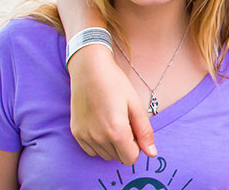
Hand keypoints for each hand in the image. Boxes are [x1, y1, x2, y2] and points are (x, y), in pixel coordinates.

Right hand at [69, 47, 155, 164]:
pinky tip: (100, 125)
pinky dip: (99, 143)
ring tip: (112, 121)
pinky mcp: (76, 133)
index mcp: (116, 131)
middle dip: (125, 145)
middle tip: (124, 123)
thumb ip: (145, 132)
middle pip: (118, 157)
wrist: (89, 69)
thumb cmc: (115, 84)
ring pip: (105, 155)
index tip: (134, 130)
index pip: (131, 159)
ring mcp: (85, 136)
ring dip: (112, 145)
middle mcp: (98, 137)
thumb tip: (152, 154)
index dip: (136, 146)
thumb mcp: (136, 105)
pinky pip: (91, 150)